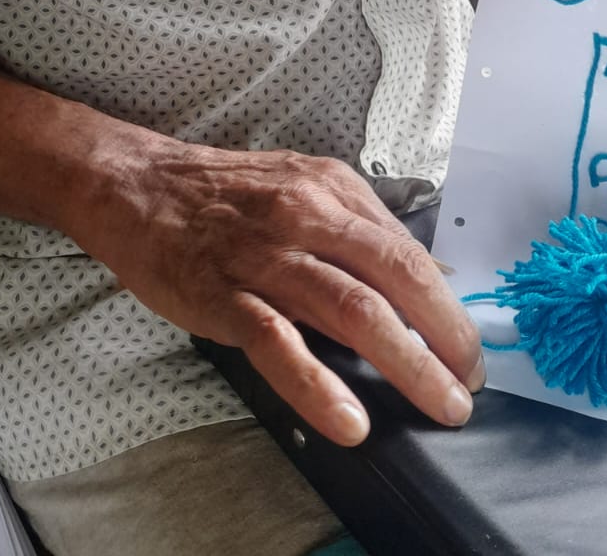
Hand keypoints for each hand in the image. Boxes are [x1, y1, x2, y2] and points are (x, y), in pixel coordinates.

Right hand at [73, 133, 483, 447]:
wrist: (138, 186)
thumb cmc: (226, 195)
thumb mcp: (305, 187)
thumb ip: (363, 229)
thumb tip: (432, 274)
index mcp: (333, 190)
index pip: (408, 252)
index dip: (448, 307)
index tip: (468, 350)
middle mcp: (309, 216)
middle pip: (396, 279)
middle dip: (444, 337)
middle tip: (467, 386)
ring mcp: (267, 256)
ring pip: (354, 311)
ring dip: (406, 363)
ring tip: (436, 404)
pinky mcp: (225, 295)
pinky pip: (279, 344)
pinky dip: (318, 385)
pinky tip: (348, 420)